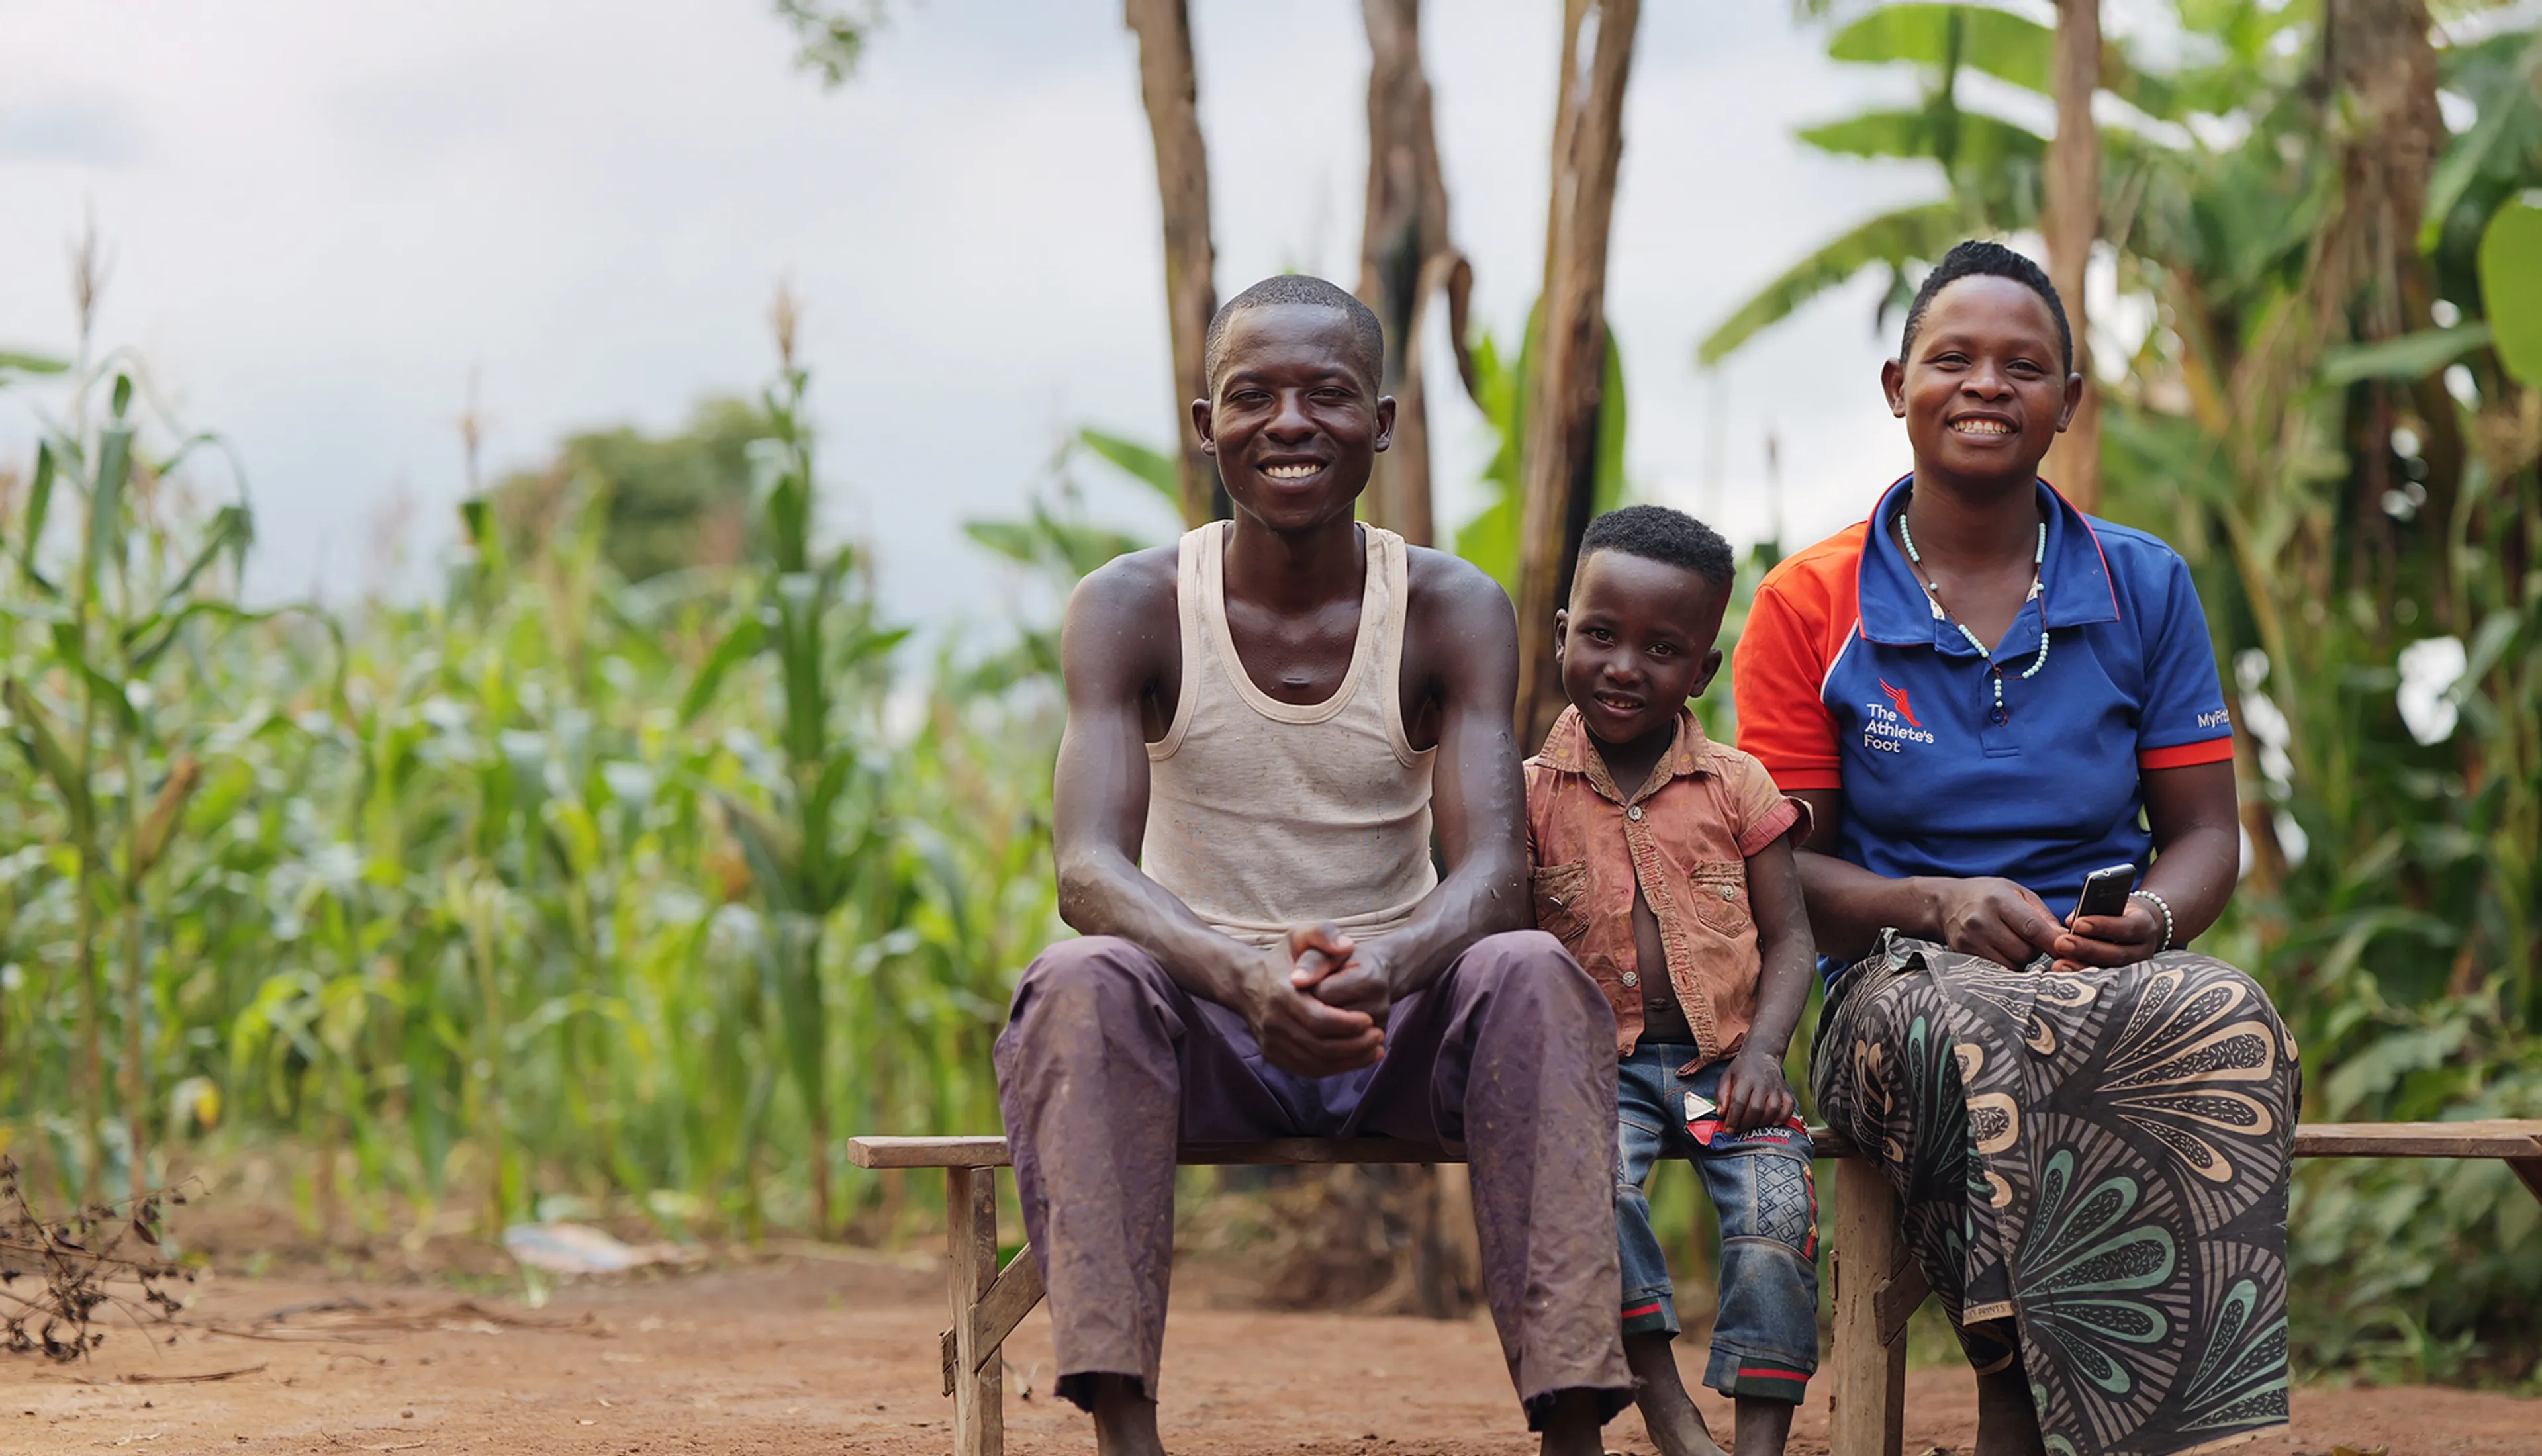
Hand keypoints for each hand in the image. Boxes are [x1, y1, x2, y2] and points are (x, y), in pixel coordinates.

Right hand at [1239, 923, 1384, 1076]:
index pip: (1320, 1019)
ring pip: (1315, 1063)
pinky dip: (1335, 1068)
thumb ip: (1324, 933)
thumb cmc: (1282, 958)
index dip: (1349, 1024)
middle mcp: (1272, 1022)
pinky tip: (1356, 1059)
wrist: (1246, 983)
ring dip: (1349, 1060)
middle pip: (1320, 1046)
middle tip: (1378, 1036)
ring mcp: (1271, 1043)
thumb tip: (1347, 946)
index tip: (1370, 1019)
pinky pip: (1308, 1070)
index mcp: (1281, 994)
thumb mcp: (1300, 935)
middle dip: (1354, 1045)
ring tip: (1374, 1049)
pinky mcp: (1273, 1056)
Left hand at [1715, 1047, 1796, 1133]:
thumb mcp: (1726, 1077)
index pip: (1739, 1102)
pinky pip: (1789, 1108)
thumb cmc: (1742, 1070)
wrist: (1763, 1055)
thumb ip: (1722, 1095)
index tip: (1728, 1129)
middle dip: (1746, 1123)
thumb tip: (1721, 1114)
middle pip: (1756, 1109)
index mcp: (1745, 1079)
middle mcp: (1762, 1084)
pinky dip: (1782, 1118)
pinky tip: (1773, 1123)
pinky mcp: (1786, 1092)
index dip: (1733, 1118)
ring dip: (1762, 1123)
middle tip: (1739, 1129)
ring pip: (1773, 1110)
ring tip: (1752, 1125)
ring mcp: (1776, 1088)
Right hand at [1932, 877, 2063, 966]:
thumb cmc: (1989, 895)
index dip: (2053, 942)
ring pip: (2012, 965)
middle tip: (2029, 940)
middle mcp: (1981, 921)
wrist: (1947, 903)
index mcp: (1998, 900)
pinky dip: (2006, 965)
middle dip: (2034, 950)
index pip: (2032, 927)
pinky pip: (1997, 970)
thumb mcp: (2017, 894)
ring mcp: (1970, 940)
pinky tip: (2002, 951)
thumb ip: (2042, 915)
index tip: (2068, 950)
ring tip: (2013, 944)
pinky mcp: (1963, 955)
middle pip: (2023, 952)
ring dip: (2020, 959)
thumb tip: (2066, 939)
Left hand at [2053, 899, 2162, 972]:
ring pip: (2110, 971)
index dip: (2102, 926)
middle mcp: (2144, 949)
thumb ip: (2094, 908)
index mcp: (2144, 925)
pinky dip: (2083, 977)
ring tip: (2060, 964)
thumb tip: (2071, 920)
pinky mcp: (2125, 978)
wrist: (2142, 927)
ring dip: (2082, 967)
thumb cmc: (2122, 911)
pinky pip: (2104, 980)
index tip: (2078, 924)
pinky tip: (2066, 973)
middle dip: (2087, 949)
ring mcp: (2136, 967)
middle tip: (2061, 944)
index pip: (2125, 926)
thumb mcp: (2114, 902)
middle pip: (2116, 953)